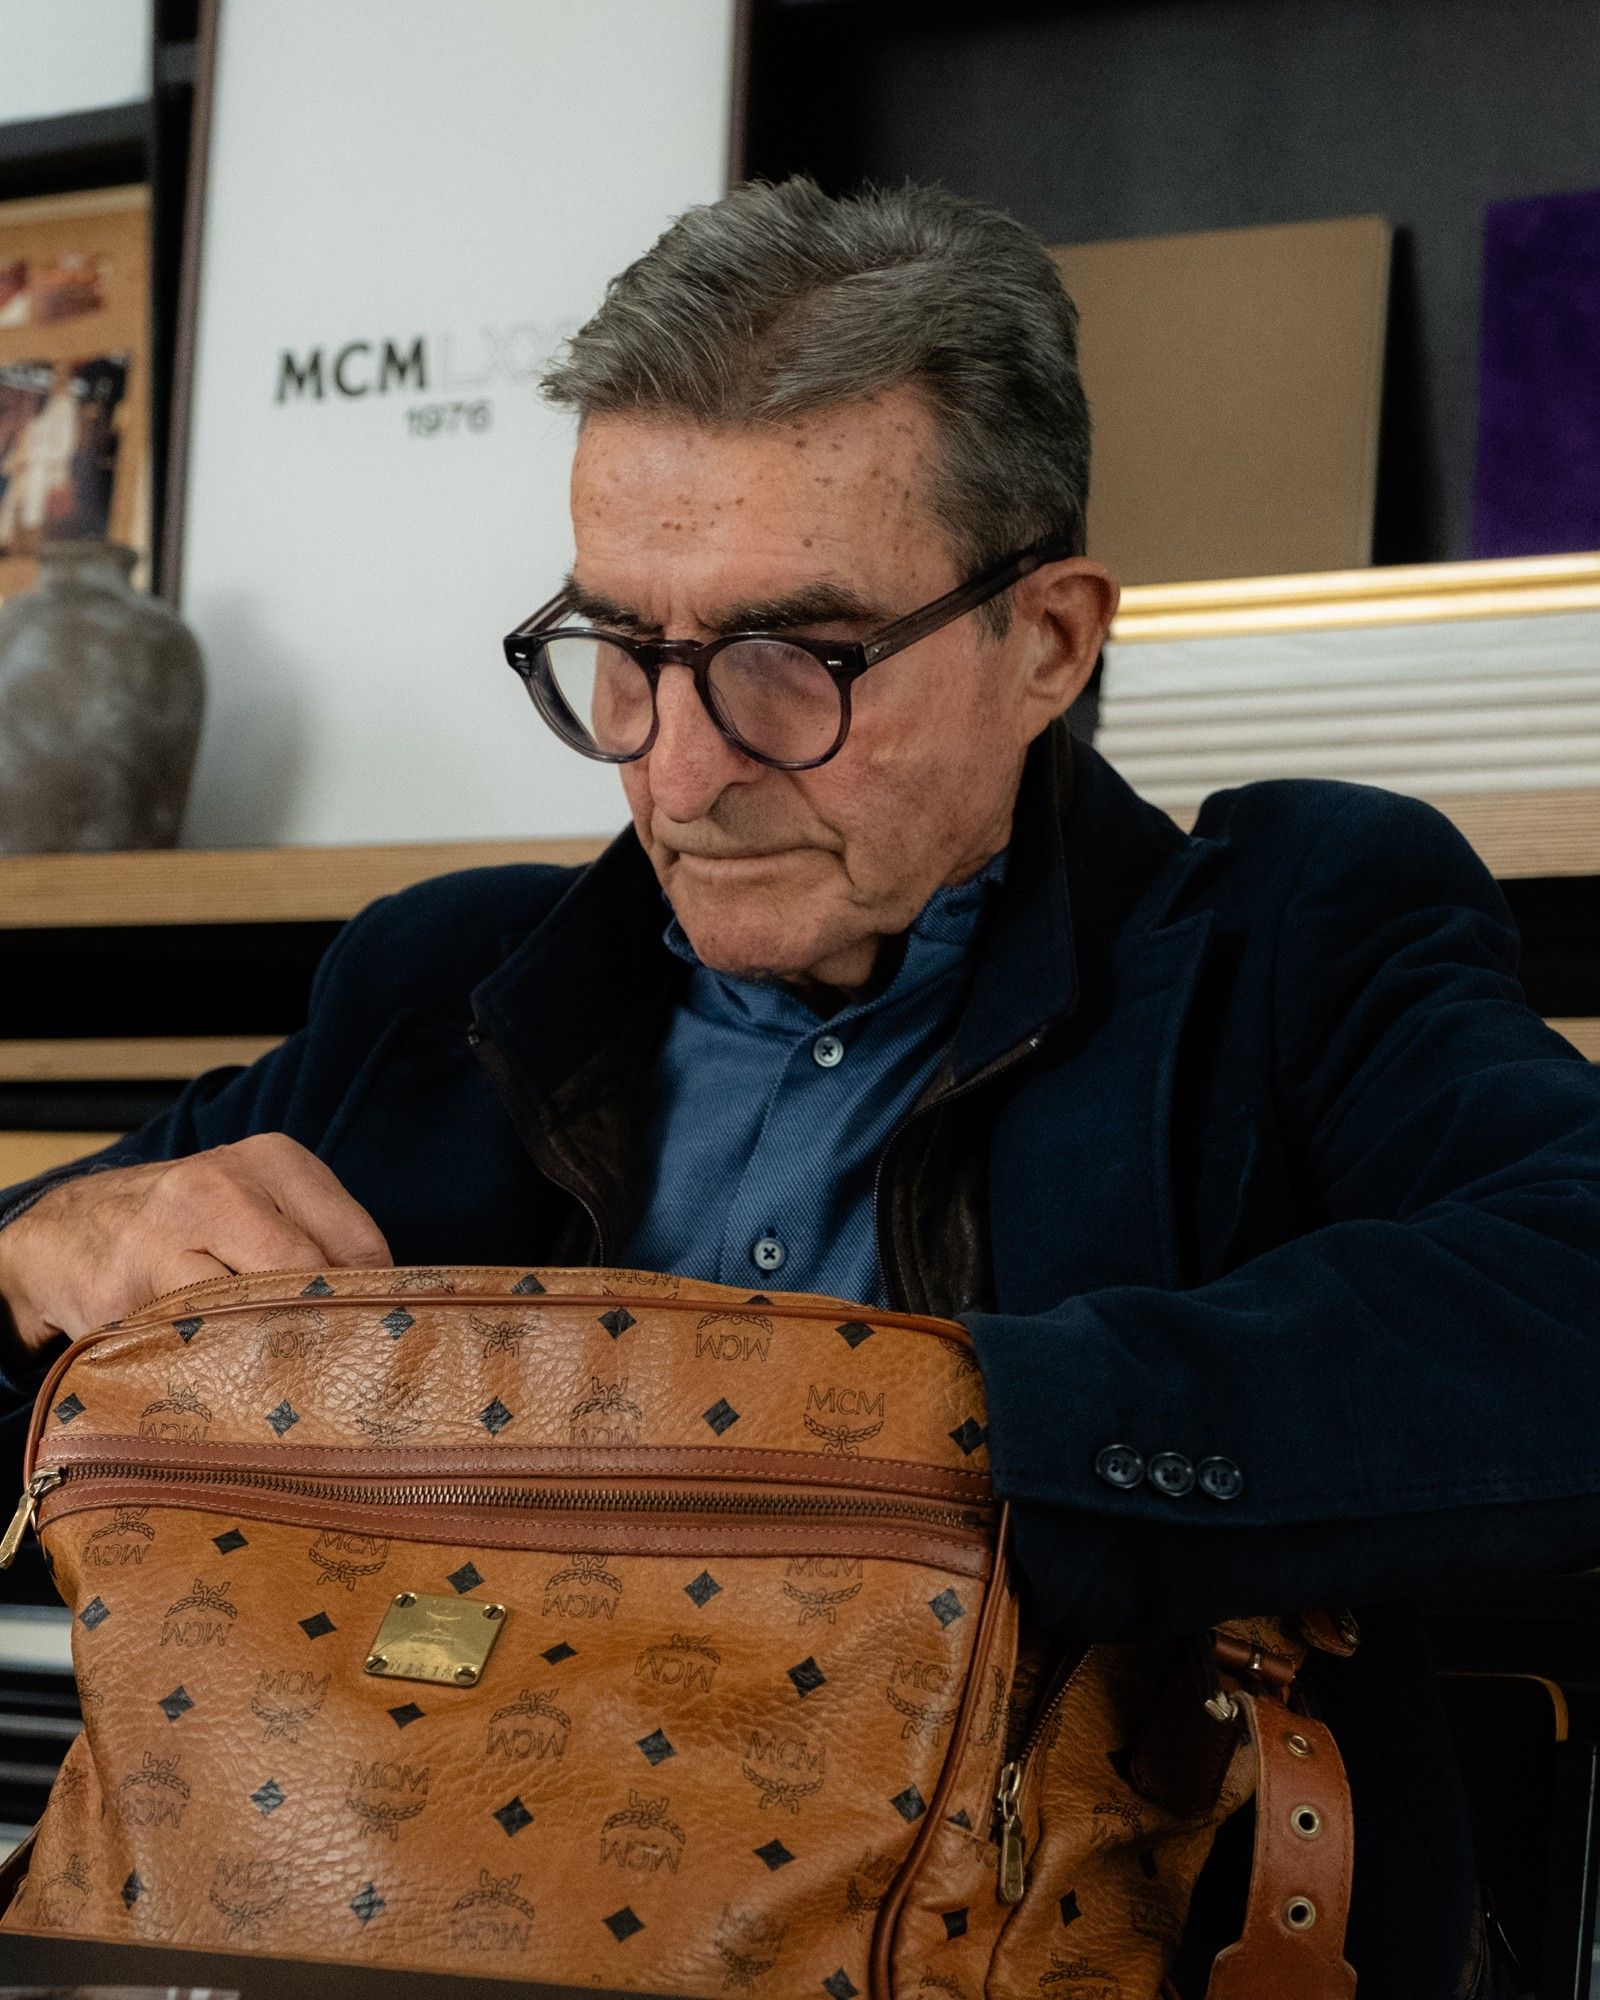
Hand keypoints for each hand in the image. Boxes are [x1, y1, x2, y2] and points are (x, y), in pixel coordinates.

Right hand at [0, 1134, 392, 1359]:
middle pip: (308, 1276)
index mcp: (273, 1161)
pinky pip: (194, 1343)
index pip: (357, 1241)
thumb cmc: (189, 1227)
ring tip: (293, 1382)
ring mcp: (165, 1238)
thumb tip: (393, 1312)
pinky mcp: (123, 1294)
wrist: (66, 1233)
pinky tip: (232, 1377)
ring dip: (276, 1355)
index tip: (381, 1340)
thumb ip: (321, 1243)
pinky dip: (220, 1367)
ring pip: (252, 1313)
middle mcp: (220, 1188)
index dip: (373, 1300)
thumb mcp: (260, 1206)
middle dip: (328, 1329)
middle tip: (344, 1373)